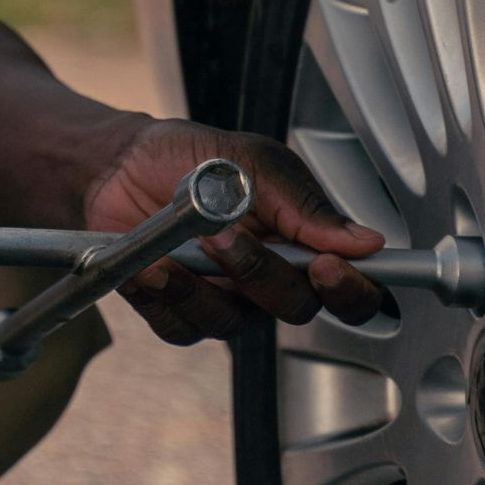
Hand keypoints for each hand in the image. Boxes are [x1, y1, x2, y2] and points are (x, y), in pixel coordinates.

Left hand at [82, 117, 384, 346]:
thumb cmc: (190, 157)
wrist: (121, 165)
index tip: (326, 267)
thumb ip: (305, 205)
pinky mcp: (179, 310)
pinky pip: (180, 326)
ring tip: (172, 249)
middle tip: (225, 234)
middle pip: (294, 308)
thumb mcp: (252, 162)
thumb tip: (363, 240)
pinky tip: (147, 265)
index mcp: (300, 240)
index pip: (349, 288)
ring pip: (231, 323)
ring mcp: (225, 298)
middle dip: (259, 274)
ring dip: (199, 287)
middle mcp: (268, 278)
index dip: (350, 291)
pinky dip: (161, 296)